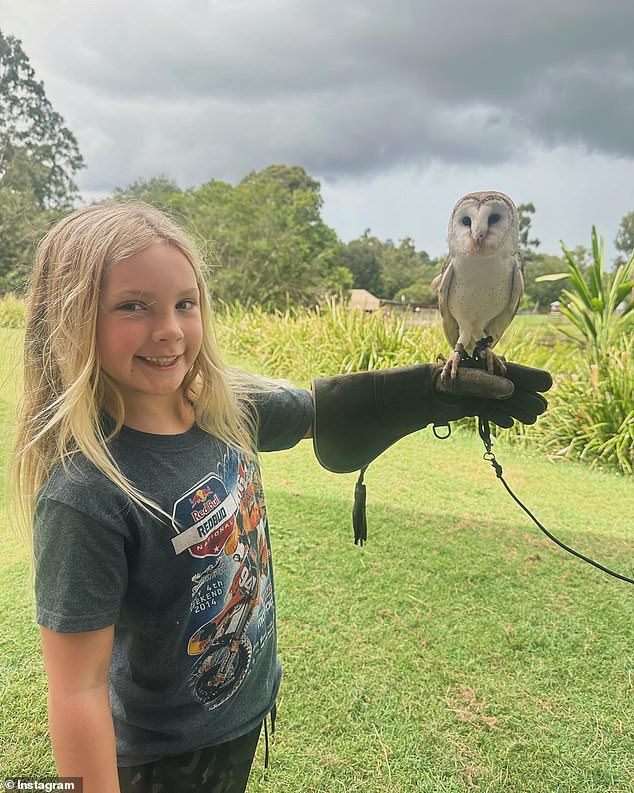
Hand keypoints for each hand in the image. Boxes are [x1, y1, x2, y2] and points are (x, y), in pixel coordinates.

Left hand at [434, 361, 551, 427]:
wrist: (412, 397)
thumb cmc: (433, 384)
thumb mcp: (460, 382)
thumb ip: (484, 384)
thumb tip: (510, 390)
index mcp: (480, 368)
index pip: (510, 372)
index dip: (529, 378)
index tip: (547, 382)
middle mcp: (479, 380)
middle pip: (508, 389)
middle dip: (525, 398)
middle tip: (541, 409)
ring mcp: (473, 394)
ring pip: (500, 402)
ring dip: (515, 410)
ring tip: (532, 419)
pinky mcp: (465, 406)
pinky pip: (485, 411)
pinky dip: (496, 417)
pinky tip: (507, 423)